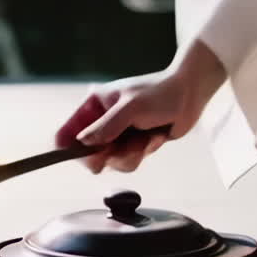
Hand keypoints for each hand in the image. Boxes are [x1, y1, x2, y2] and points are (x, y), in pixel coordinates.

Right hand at [55, 40, 225, 173]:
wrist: (190, 95)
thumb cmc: (160, 93)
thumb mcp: (131, 108)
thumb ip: (107, 126)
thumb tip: (83, 143)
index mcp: (94, 106)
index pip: (67, 133)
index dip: (69, 149)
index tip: (88, 157)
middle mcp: (102, 122)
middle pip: (87, 155)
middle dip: (110, 154)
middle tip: (123, 147)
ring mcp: (117, 135)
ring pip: (110, 162)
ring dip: (131, 154)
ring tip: (146, 137)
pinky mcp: (133, 145)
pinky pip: (128, 162)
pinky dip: (143, 153)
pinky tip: (155, 137)